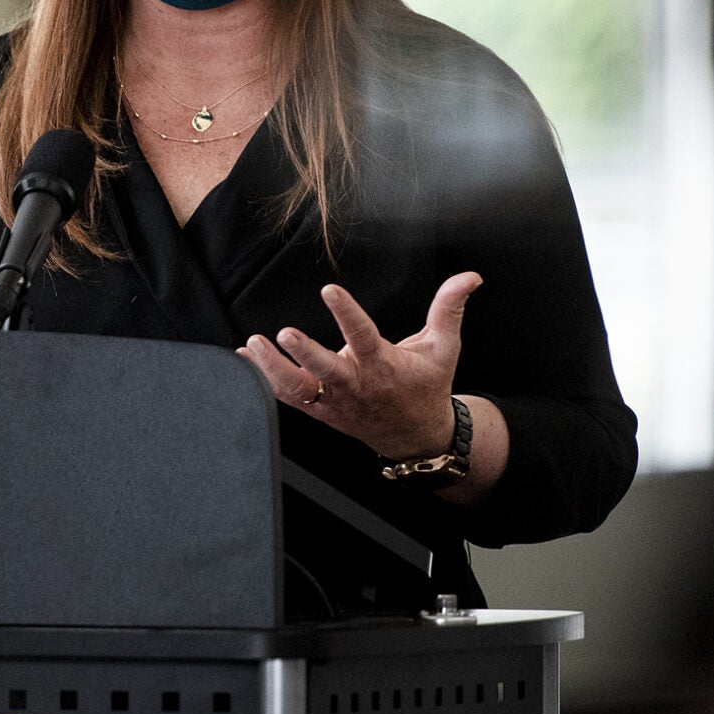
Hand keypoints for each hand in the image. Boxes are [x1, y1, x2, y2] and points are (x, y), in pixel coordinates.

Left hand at [238, 273, 480, 458]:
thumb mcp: (443, 347)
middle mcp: (355, 385)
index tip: (330, 291)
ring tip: (254, 344)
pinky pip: (287, 397)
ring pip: (298, 389)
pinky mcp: (321, 411)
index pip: (363, 337)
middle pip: (326, 371)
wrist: (416, 436)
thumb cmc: (427, 388)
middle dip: (305, 354)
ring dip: (272, 368)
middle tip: (285, 334)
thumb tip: (469, 277)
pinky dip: (263, 378)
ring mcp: (334, 402)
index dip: (347, 314)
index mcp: (383, 366)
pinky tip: (245, 356)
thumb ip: (449, 309)